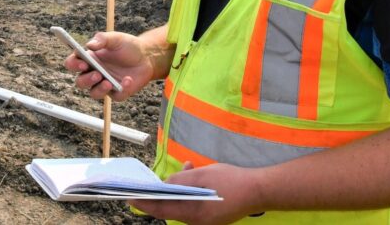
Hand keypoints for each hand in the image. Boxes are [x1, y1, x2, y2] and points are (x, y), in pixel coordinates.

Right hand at [63, 31, 155, 101]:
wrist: (147, 56)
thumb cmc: (127, 46)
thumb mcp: (115, 38)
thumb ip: (102, 39)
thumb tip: (90, 45)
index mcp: (89, 59)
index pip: (73, 63)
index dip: (74, 65)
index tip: (83, 63)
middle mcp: (94, 73)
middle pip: (80, 82)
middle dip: (86, 80)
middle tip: (97, 74)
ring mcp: (105, 84)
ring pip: (94, 93)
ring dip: (99, 90)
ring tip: (108, 82)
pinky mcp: (118, 92)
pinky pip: (116, 96)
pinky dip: (121, 89)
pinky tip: (128, 80)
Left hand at [129, 162, 265, 224]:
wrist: (261, 189)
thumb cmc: (231, 181)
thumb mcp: (202, 175)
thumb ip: (180, 179)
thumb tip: (164, 183)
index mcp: (194, 214)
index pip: (161, 210)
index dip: (144, 203)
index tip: (128, 197)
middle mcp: (198, 221)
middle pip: (171, 208)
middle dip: (158, 194)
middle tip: (144, 184)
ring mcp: (207, 220)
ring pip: (183, 204)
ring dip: (176, 188)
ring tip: (181, 169)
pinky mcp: (213, 215)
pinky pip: (194, 203)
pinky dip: (189, 189)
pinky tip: (193, 171)